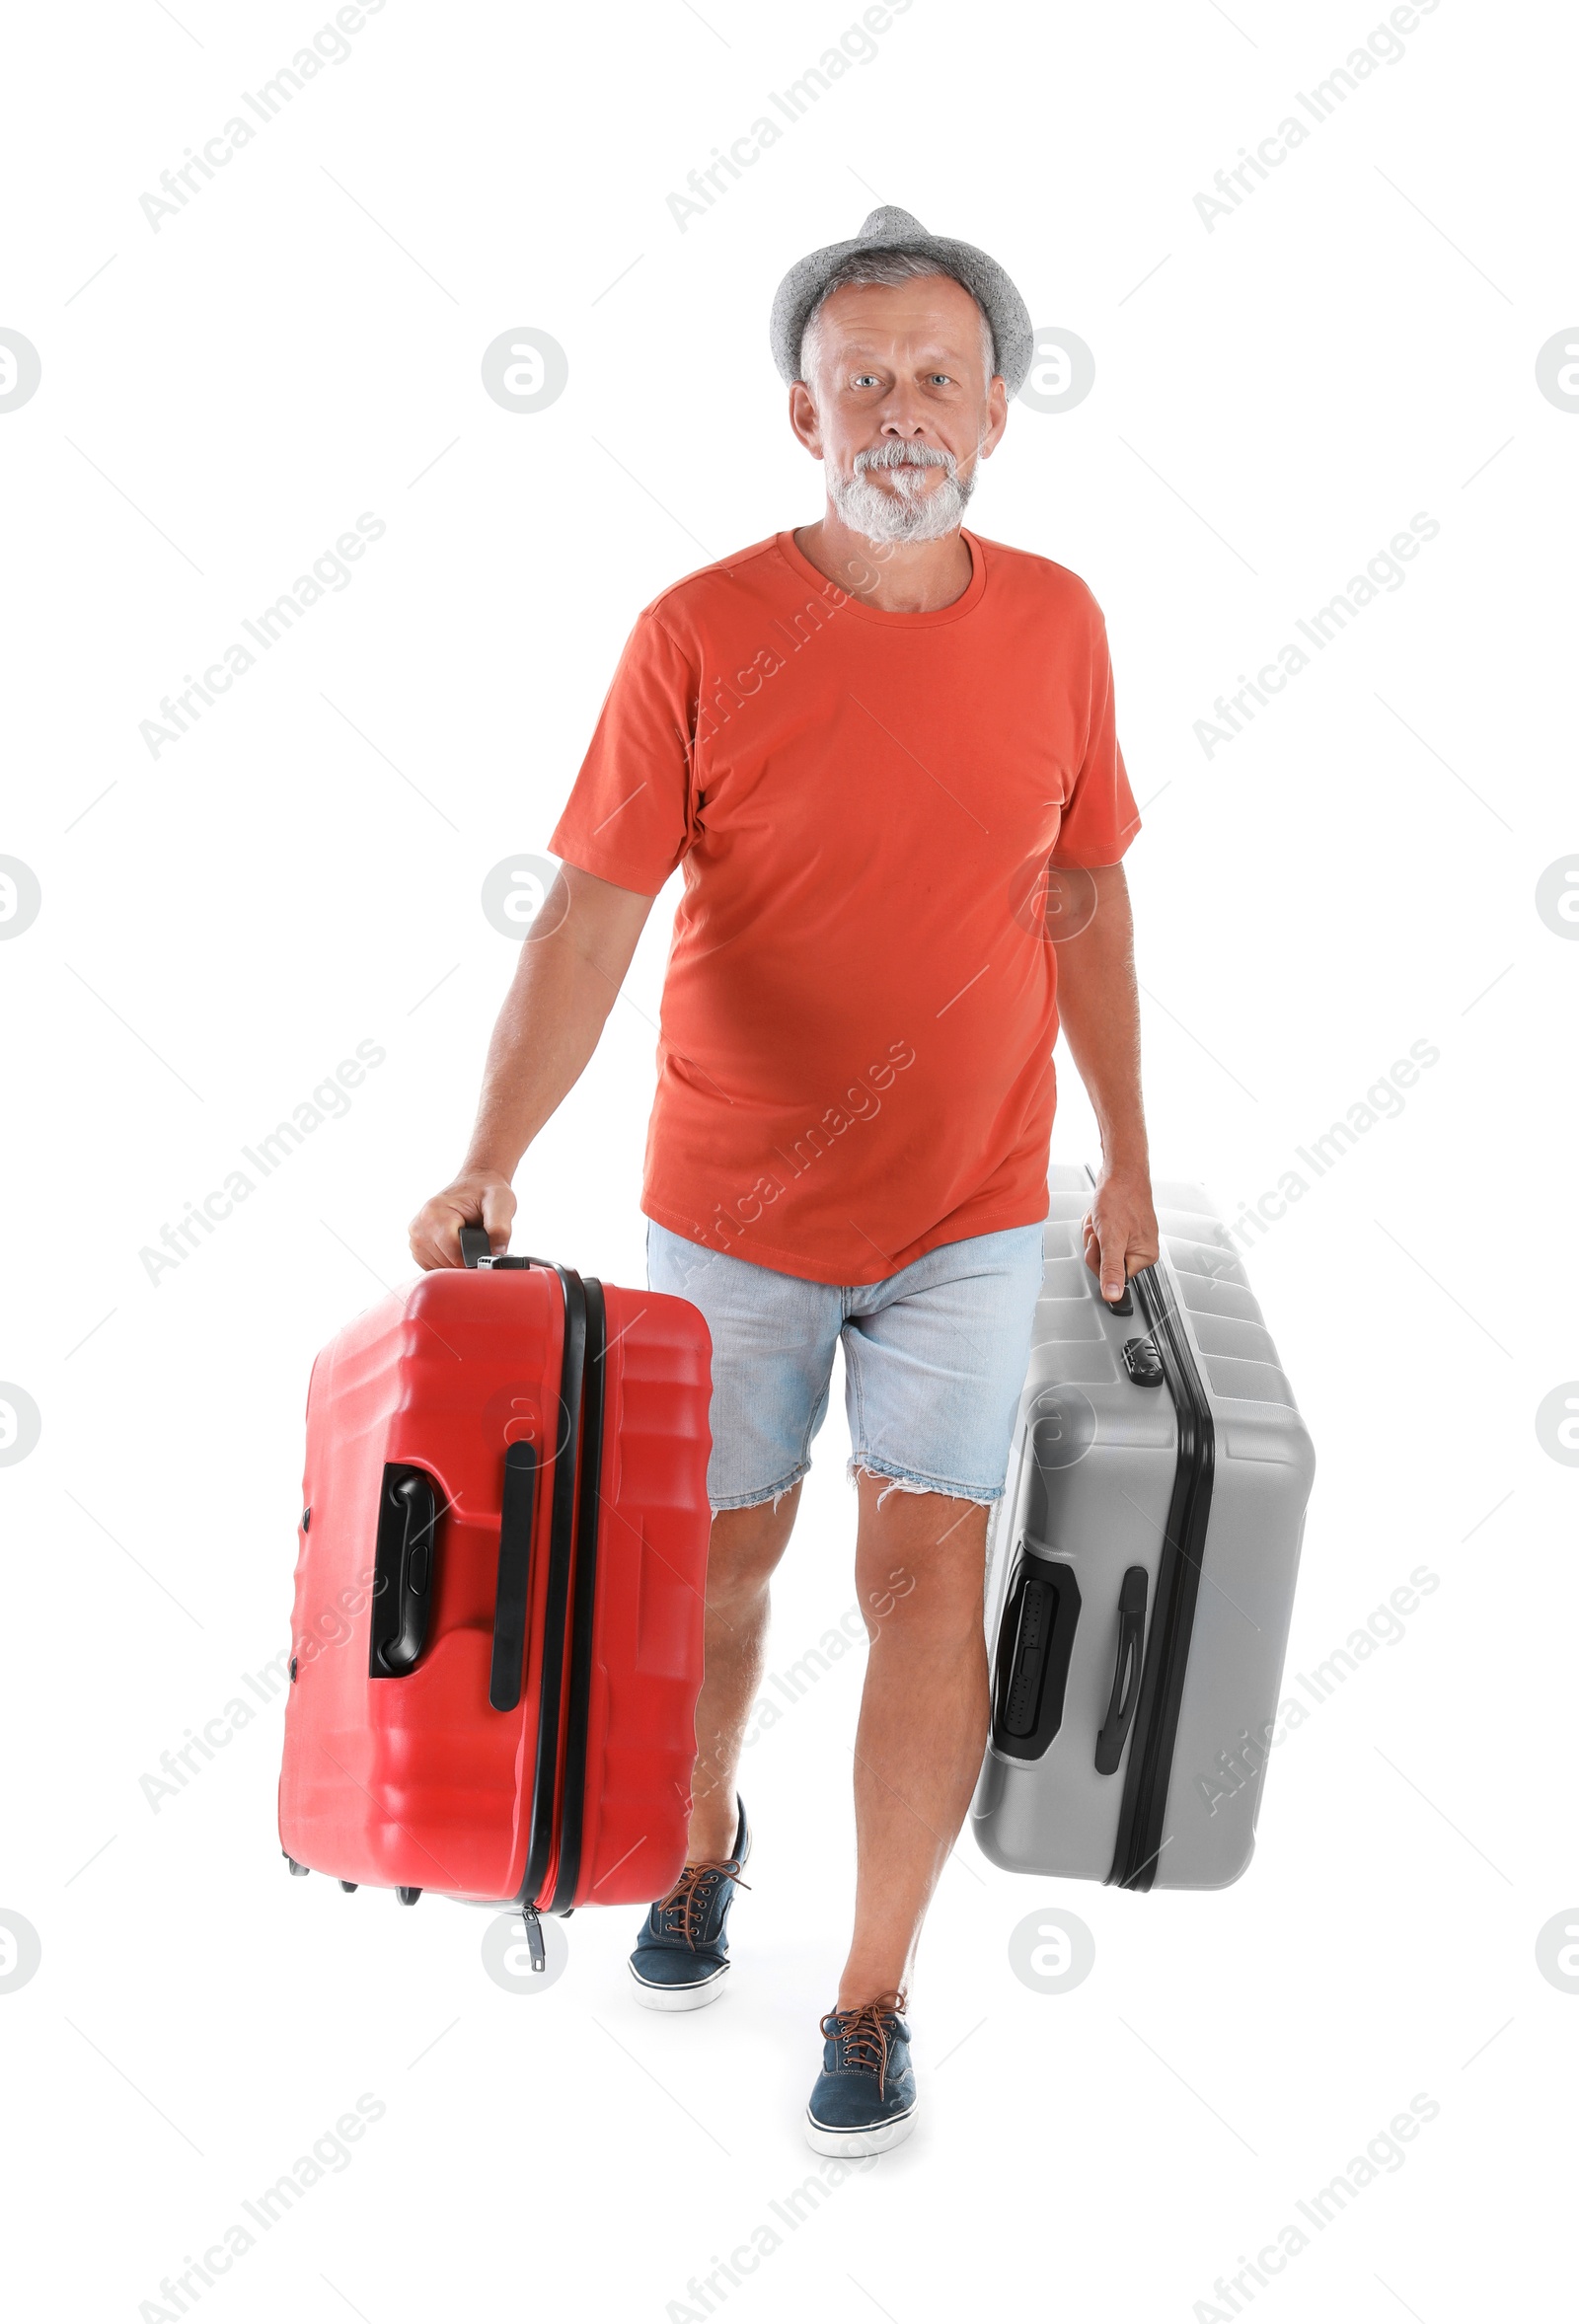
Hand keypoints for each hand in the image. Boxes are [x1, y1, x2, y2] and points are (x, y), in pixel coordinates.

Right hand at [408, 1171, 516, 1270]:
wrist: (476, 1184)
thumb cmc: (487, 1191)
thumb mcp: (501, 1203)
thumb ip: (500, 1229)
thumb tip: (495, 1255)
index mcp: (434, 1214)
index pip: (455, 1254)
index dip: (476, 1257)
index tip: (487, 1247)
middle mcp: (420, 1226)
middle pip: (448, 1263)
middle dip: (468, 1258)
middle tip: (479, 1239)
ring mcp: (416, 1238)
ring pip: (441, 1268)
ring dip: (459, 1261)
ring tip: (467, 1240)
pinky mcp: (418, 1248)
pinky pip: (435, 1267)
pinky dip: (450, 1263)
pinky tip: (458, 1246)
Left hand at [1082, 1165, 1158, 1303]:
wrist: (1121, 1171)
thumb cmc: (1120, 1198)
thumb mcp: (1111, 1238)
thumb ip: (1111, 1269)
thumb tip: (1113, 1296)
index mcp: (1144, 1256)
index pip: (1113, 1276)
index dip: (1101, 1259)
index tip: (1103, 1243)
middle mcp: (1140, 1248)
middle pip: (1104, 1263)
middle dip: (1095, 1244)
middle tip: (1101, 1228)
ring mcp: (1130, 1237)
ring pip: (1100, 1247)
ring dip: (1094, 1231)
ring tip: (1102, 1218)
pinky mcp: (1121, 1226)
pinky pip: (1100, 1234)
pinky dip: (1095, 1223)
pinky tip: (1100, 1214)